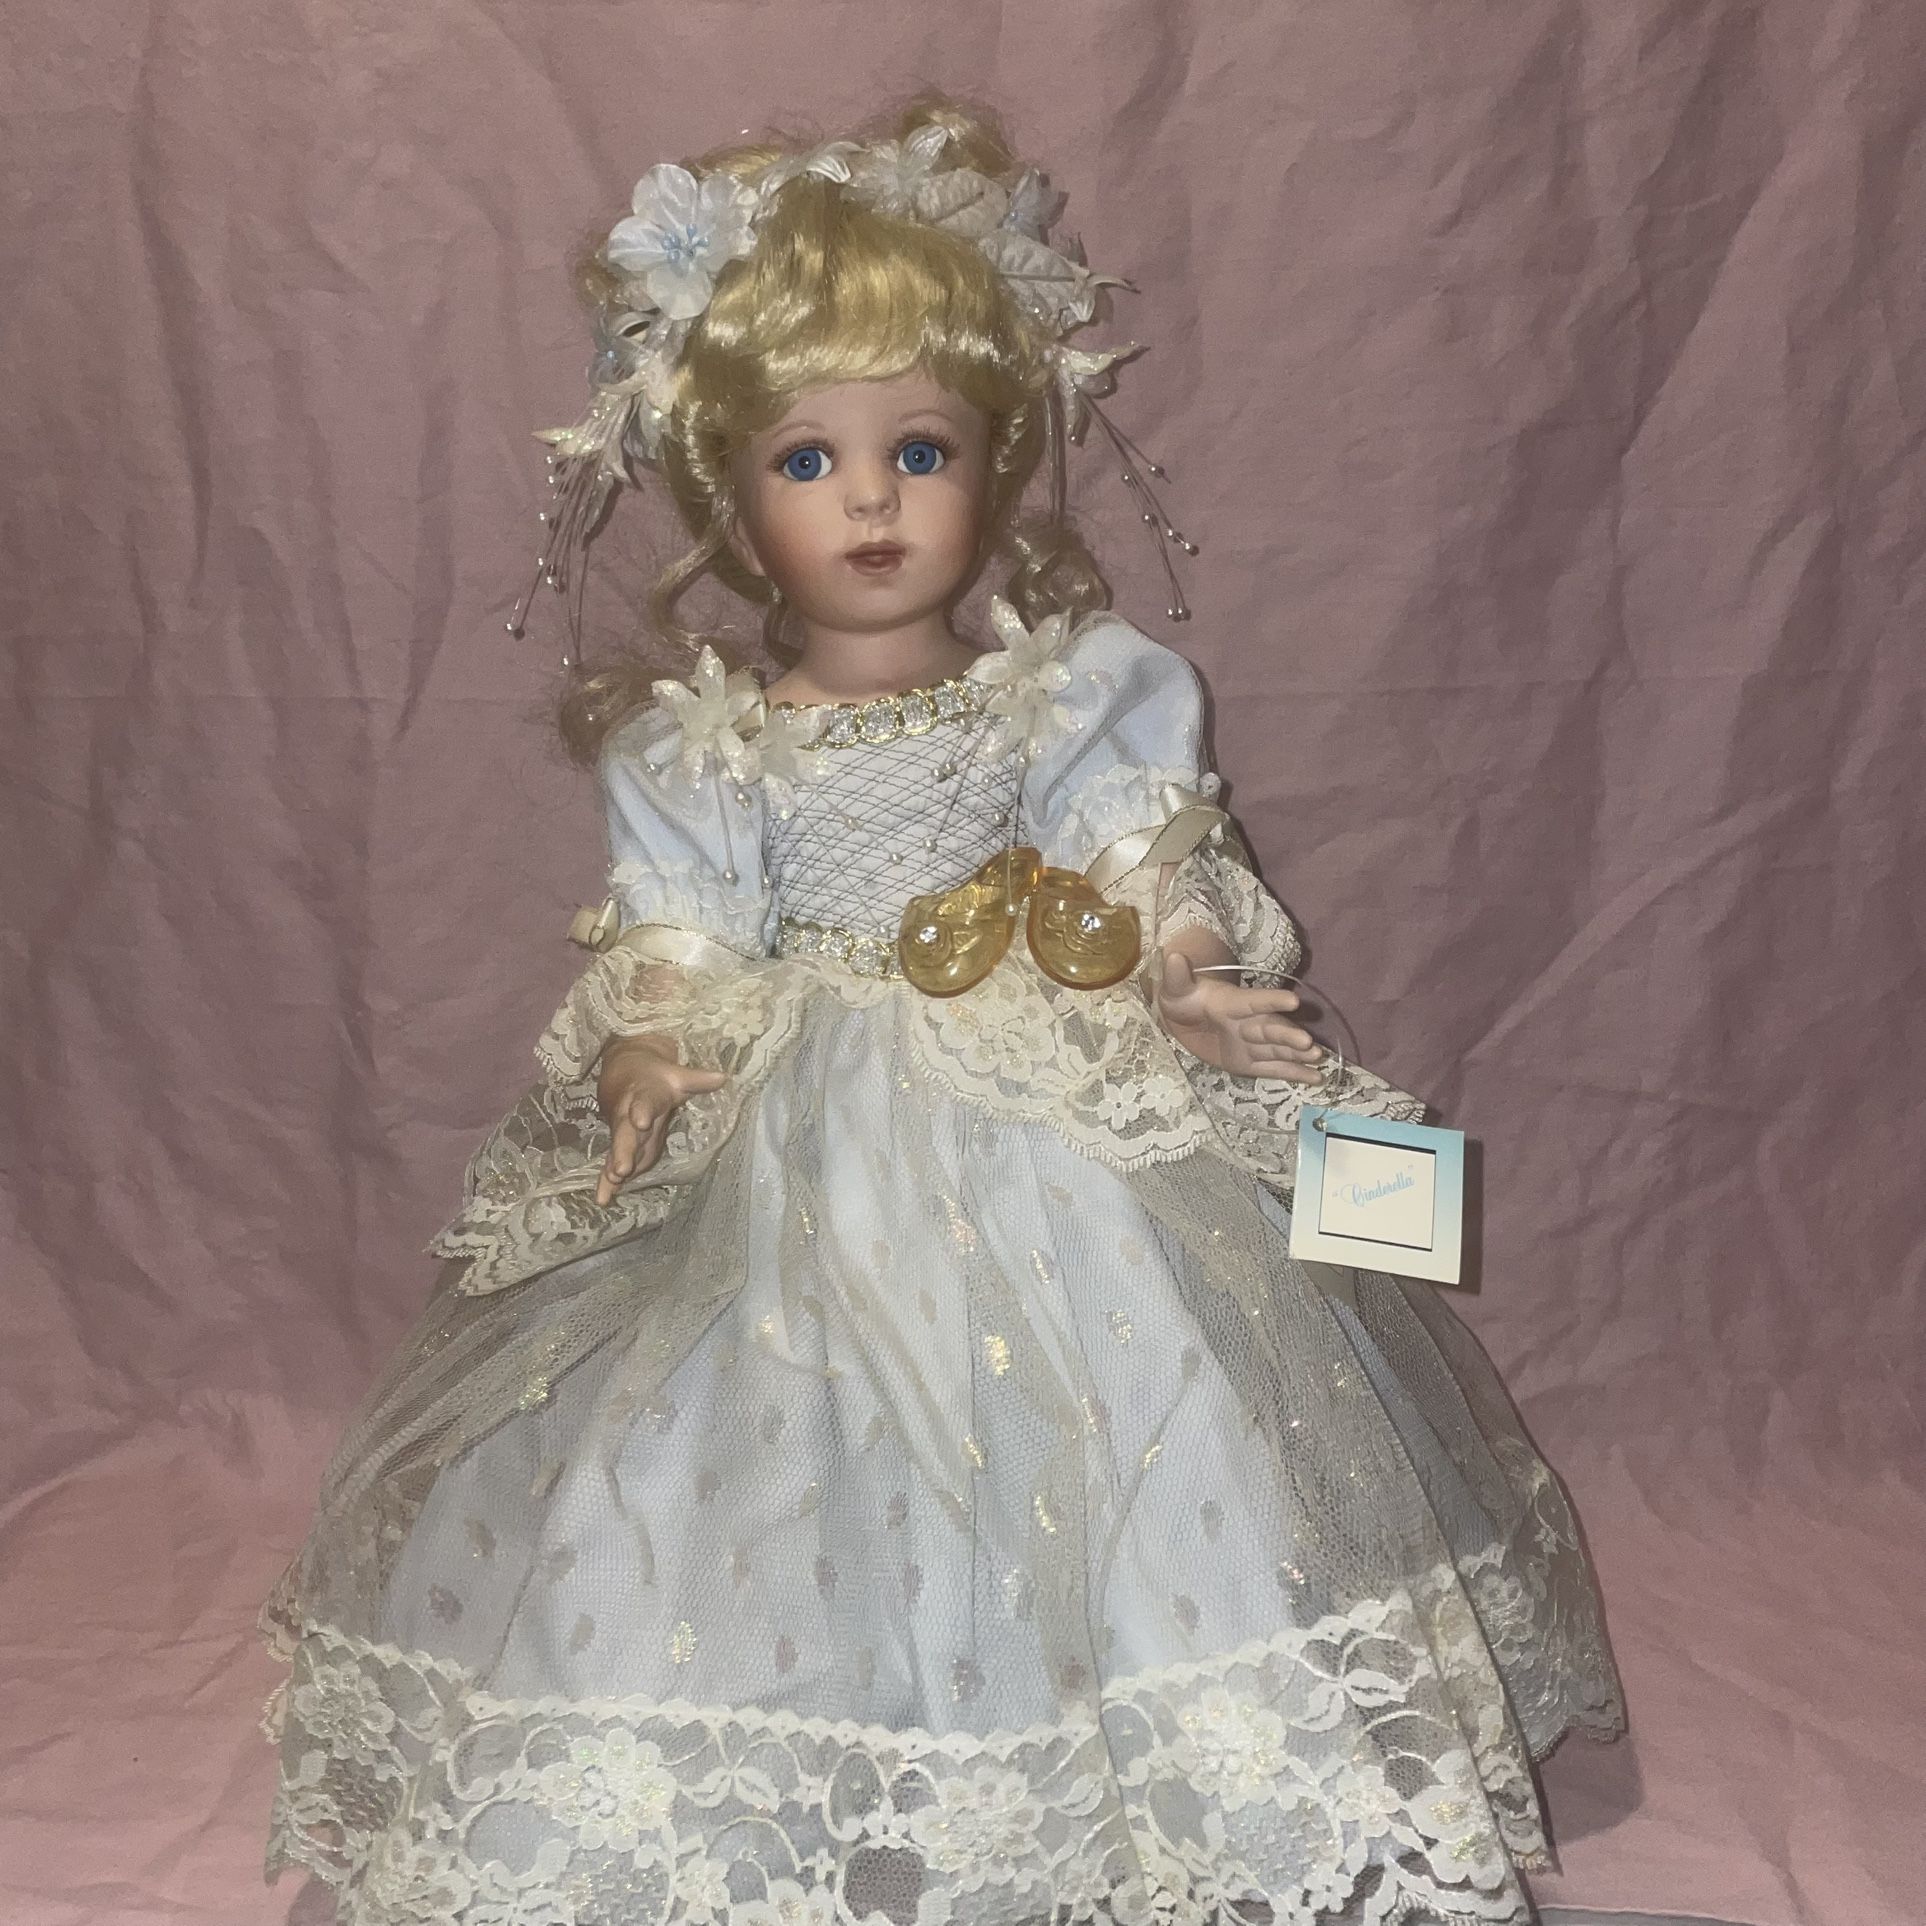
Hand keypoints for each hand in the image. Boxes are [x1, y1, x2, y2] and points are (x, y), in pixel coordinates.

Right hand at [593, 1036, 727, 1204]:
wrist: (623, 1070)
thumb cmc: (655, 1078)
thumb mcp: (677, 1076)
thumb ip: (698, 1081)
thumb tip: (724, 1078)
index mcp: (645, 1096)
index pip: (644, 1103)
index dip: (642, 1111)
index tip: (640, 1121)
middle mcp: (628, 1114)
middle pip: (625, 1132)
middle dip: (623, 1150)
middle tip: (621, 1169)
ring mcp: (622, 1131)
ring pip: (617, 1149)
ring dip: (615, 1166)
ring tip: (614, 1182)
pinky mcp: (618, 1144)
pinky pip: (610, 1162)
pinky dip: (605, 1181)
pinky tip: (603, 1199)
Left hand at [1154, 950, 1326, 1080]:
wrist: (1184, 1018)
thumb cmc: (1183, 998)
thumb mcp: (1175, 988)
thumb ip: (1177, 976)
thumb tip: (1173, 957)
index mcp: (1232, 1003)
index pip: (1253, 1001)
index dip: (1272, 1000)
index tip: (1293, 1001)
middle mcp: (1248, 1022)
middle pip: (1270, 1029)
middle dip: (1289, 1035)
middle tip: (1308, 1043)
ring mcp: (1251, 1044)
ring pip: (1277, 1050)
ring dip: (1298, 1054)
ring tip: (1319, 1058)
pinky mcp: (1250, 1063)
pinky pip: (1274, 1069)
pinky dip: (1295, 1073)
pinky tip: (1317, 1077)